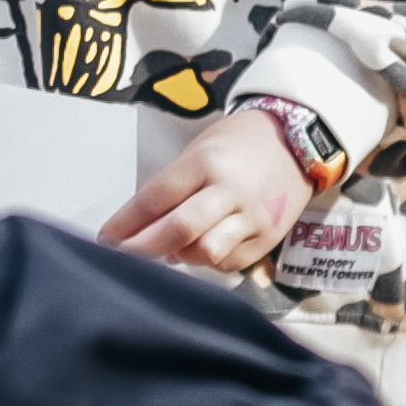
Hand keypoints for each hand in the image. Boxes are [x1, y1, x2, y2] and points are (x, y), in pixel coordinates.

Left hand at [100, 103, 322, 273]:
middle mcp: (230, 190)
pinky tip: (203, 248)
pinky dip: (208, 261)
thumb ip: (174, 188)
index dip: (126, 223)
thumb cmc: (241, 144)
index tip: (106, 239)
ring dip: (180, 255)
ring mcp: (253, 217)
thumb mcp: (200, 150)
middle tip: (123, 257)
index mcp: (207, 162)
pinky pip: (228, 263)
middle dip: (144, 248)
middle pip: (179, 229)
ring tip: (172, 247)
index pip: (156, 197)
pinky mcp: (268, 238)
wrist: (300, 141)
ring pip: (205, 253)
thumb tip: (143, 230)